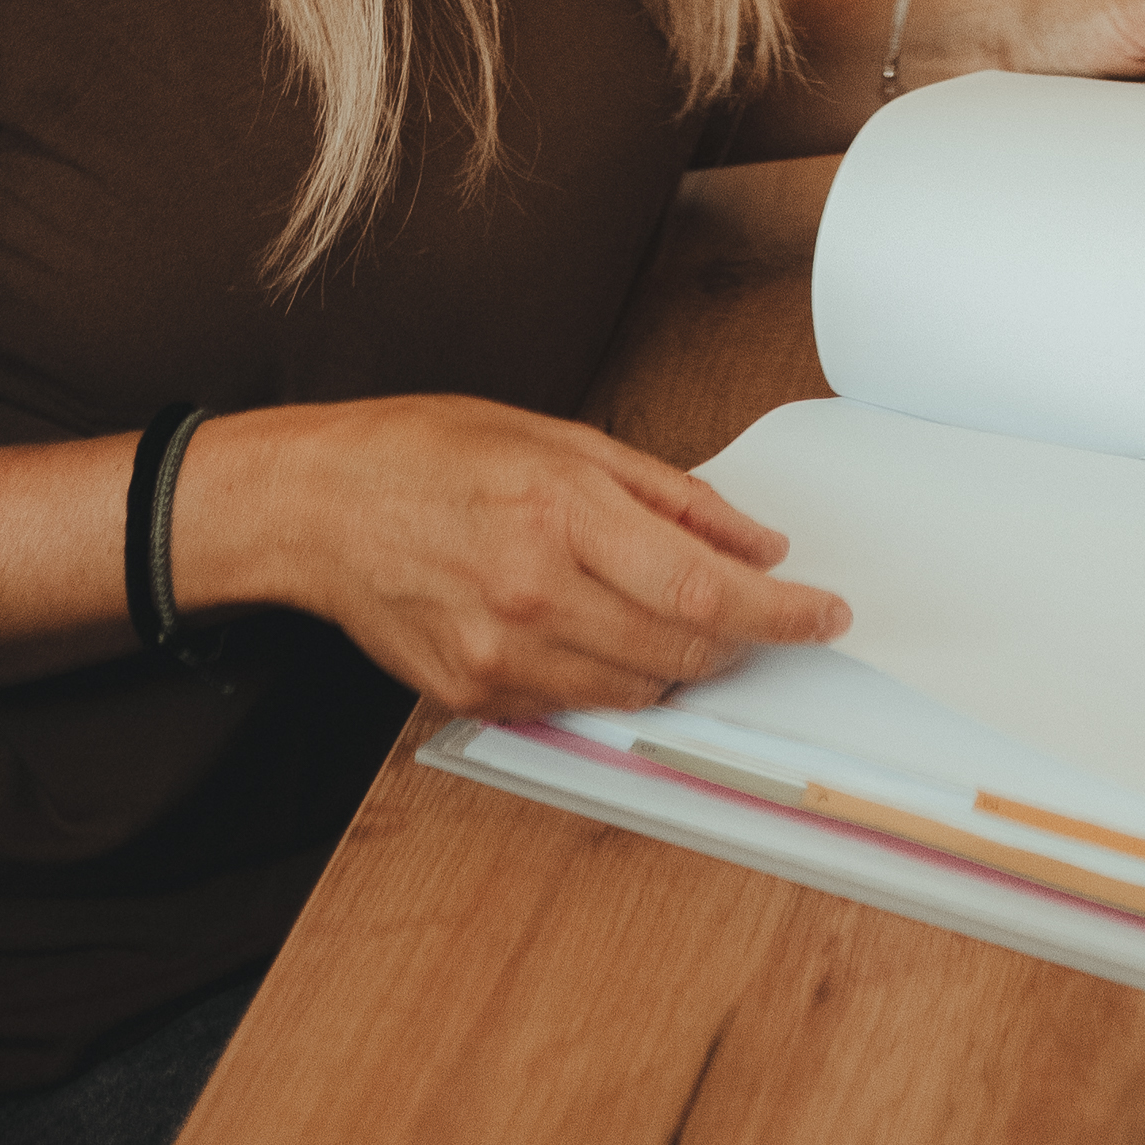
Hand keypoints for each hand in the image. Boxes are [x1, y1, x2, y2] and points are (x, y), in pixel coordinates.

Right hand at [192, 392, 851, 720]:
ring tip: (668, 610)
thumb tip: (754, 542)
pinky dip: (613, 676)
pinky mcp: (476, 695)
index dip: (781, 613)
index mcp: (562, 515)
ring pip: (640, 692)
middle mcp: (535, 595)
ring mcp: (502, 656)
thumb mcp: (562, 440)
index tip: (823, 613)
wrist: (321, 507)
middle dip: (739, 637)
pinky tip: (595, 627)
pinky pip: (580, 705)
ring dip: (680, 661)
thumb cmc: (432, 454)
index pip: (703, 592)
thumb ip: (669, 496)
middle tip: (758, 608)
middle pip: (683, 652)